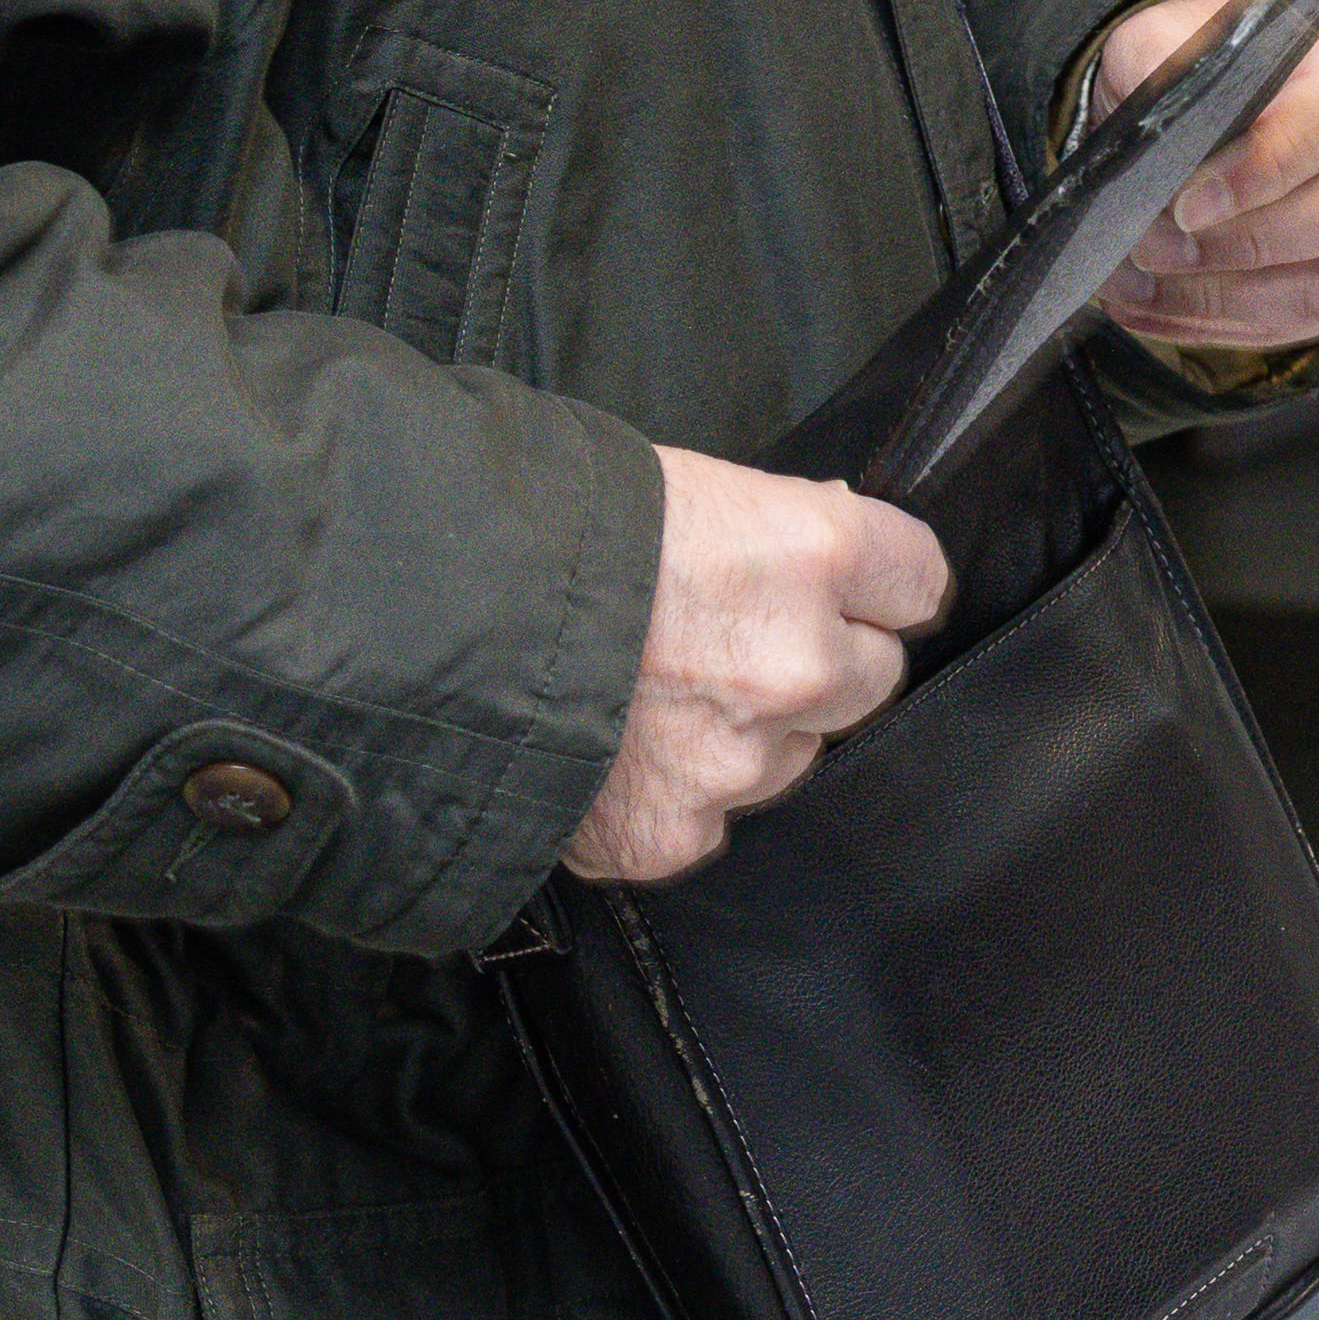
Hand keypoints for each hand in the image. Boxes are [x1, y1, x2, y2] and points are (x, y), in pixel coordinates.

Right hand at [566, 448, 948, 883]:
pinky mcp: (671, 834)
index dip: (874, 585)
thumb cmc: (525, 518)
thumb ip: (763, 532)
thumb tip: (814, 556)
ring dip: (743, 736)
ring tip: (644, 696)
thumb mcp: (670, 484)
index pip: (918, 582)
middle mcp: (798, 662)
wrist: (400, 614)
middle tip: (727, 642)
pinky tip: (605, 757)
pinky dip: (665, 800)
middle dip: (818, 664)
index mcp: (812, 551)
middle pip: (871, 679)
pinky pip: (704, 822)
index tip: (844, 588)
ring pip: (790, 758)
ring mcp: (739, 760)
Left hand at [1073, 0, 1318, 356]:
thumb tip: (1166, 163)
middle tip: (1158, 248)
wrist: (1207, 93)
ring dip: (1236, 293)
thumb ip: (1161, 82)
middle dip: (1250, 240)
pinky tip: (1164, 308)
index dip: (1269, 166)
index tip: (1188, 204)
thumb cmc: (1193, 58)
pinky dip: (1235, 320)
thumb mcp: (1157, 42)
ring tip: (1148, 284)